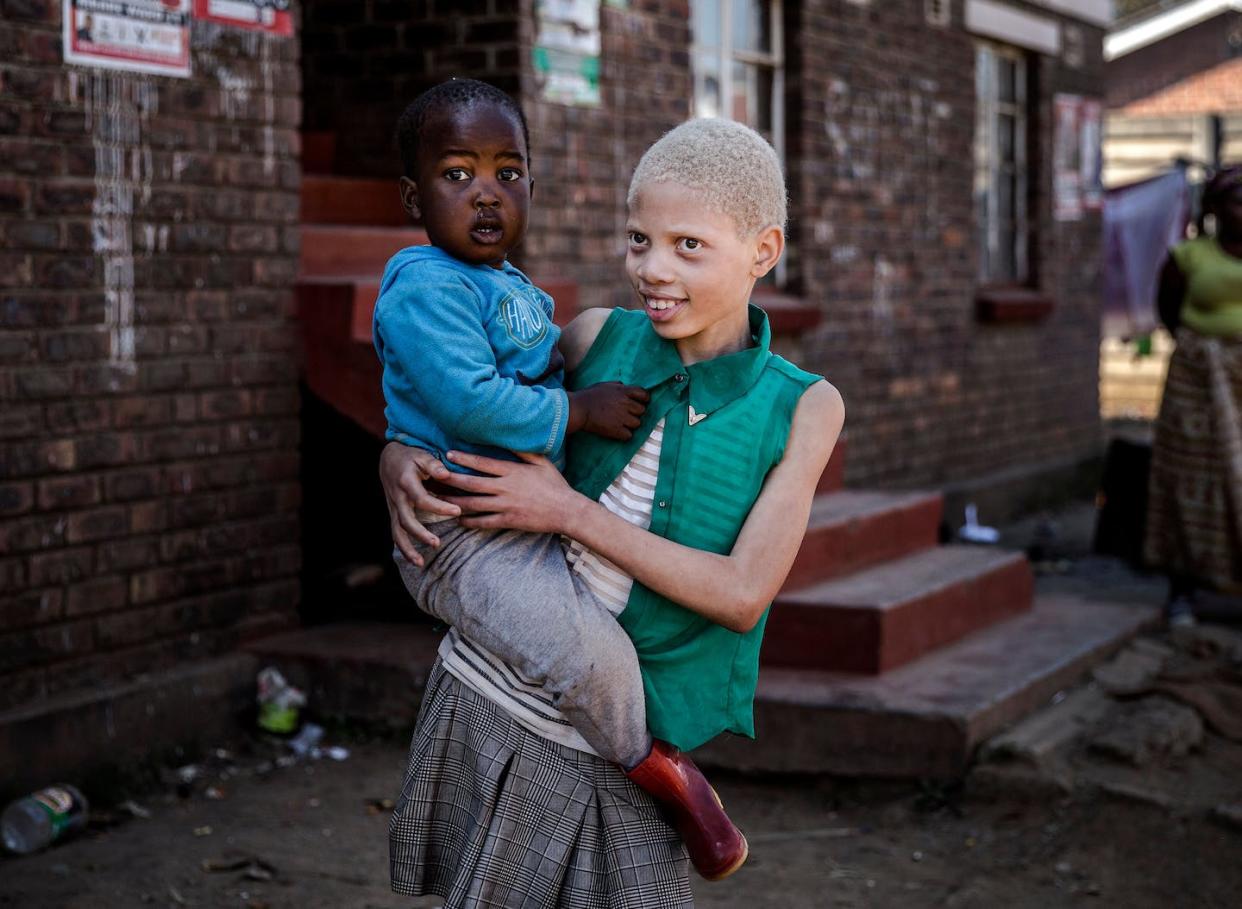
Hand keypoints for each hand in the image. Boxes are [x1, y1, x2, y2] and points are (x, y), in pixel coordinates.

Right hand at [379, 443, 462, 565]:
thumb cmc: (410, 457)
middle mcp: (397, 498)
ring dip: (407, 548)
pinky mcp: (394, 514)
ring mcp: (393, 508)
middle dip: (420, 534)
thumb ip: (434, 465)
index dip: (439, 506)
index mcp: (405, 482)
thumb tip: (446, 474)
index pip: (421, 498)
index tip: (457, 511)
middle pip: (405, 520)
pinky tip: (416, 560)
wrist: (388, 459)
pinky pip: (396, 534)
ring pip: (396, 532)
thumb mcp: (422, 455)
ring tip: (420, 562)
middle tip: (437, 543)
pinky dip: (404, 548)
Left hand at [439, 450, 584, 534]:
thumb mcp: (542, 462)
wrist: (567, 511)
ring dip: (454, 502)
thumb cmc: (555, 484)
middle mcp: (506, 488)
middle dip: (451, 480)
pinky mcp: (508, 521)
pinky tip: (459, 520)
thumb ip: (523, 451)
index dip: (464, 459)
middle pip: (472, 484)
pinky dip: (469, 521)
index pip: (483, 463)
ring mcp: (506, 506)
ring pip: (473, 504)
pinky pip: (484, 522)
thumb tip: (509, 437)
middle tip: (434, 477)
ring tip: (438, 500)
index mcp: (512, 471)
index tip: (448, 454)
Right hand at [568, 382, 648, 440]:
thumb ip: (618, 385)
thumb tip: (625, 386)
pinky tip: (617, 431)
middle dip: (635, 412)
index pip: (644, 395)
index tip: (639, 402)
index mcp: (624, 391)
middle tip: (626, 414)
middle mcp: (625, 404)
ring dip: (630, 424)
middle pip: (642, 410)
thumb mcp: (605, 385)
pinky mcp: (616, 430)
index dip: (643, 399)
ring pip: (637, 423)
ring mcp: (622, 418)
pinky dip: (624, 435)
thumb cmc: (589, 396)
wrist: (578, 409)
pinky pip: (629, 435)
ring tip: (621, 423)